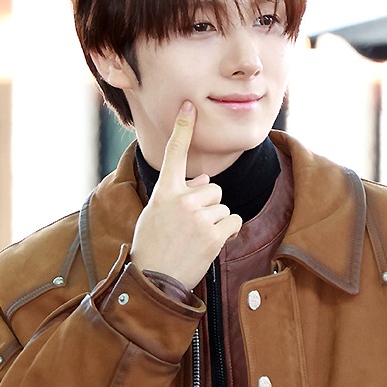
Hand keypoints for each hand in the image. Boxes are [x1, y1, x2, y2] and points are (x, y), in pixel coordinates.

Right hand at [130, 102, 242, 289]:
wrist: (153, 281)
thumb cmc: (153, 247)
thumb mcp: (157, 214)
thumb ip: (179, 194)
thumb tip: (204, 180)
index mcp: (164, 192)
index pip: (174, 153)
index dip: (183, 127)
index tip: (189, 105)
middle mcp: (181, 200)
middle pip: (212, 188)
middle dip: (208, 205)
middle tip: (190, 227)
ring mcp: (198, 217)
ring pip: (223, 206)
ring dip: (216, 221)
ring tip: (196, 239)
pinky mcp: (213, 235)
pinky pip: (233, 221)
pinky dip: (227, 232)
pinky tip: (211, 244)